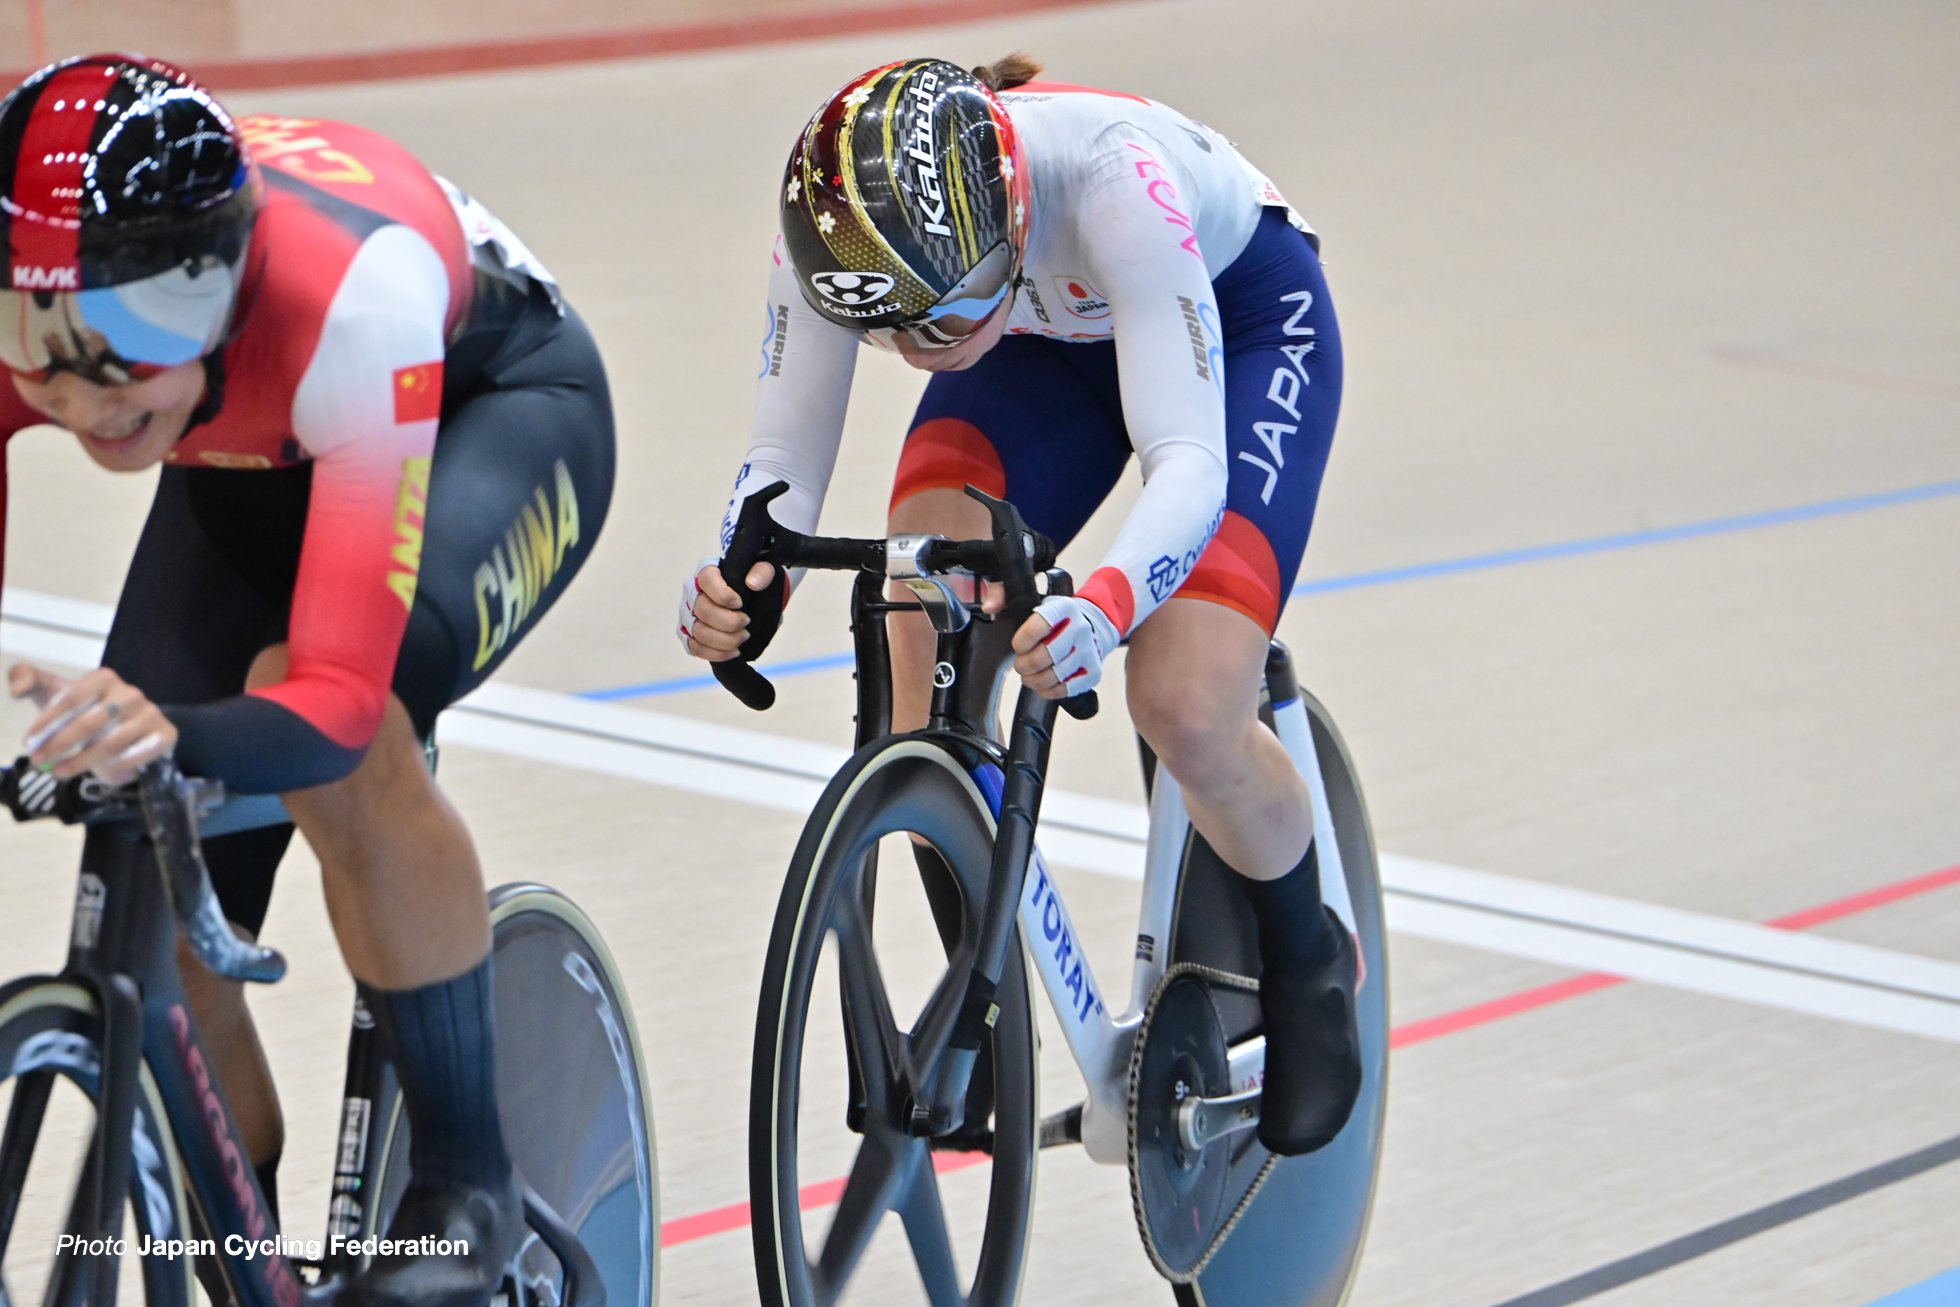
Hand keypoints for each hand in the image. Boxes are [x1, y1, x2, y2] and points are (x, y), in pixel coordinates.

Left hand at [9, 663, 176, 783]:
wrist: (127, 736)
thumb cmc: (84, 712)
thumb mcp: (53, 692)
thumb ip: (26, 677)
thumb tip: (17, 690)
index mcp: (103, 678)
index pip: (72, 698)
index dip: (47, 722)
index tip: (28, 742)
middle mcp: (130, 693)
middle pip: (90, 722)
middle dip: (60, 744)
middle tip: (38, 762)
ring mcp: (151, 714)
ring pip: (112, 743)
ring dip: (81, 761)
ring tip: (59, 772)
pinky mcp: (166, 734)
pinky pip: (139, 754)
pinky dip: (118, 766)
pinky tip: (102, 773)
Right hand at [678, 559, 777, 661]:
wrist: (751, 597)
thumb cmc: (753, 581)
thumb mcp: (764, 569)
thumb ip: (763, 571)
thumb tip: (752, 583)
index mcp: (707, 571)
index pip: (706, 580)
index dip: (722, 594)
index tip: (740, 604)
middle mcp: (692, 592)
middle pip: (703, 611)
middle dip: (729, 622)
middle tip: (747, 623)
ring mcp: (688, 614)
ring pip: (699, 632)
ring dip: (725, 640)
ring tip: (744, 637)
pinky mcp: (689, 633)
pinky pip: (695, 648)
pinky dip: (715, 654)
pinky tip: (734, 652)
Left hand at [1011, 595, 1120, 698]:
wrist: (1091, 626)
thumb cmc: (1052, 617)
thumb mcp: (1028, 598)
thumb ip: (1002, 596)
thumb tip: (988, 607)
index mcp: (1062, 608)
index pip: (1036, 628)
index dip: (1020, 642)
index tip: (1018, 645)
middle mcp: (1079, 628)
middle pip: (1044, 656)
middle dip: (1024, 665)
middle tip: (1020, 664)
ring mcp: (1088, 651)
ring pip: (1053, 676)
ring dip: (1033, 680)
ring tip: (1029, 676)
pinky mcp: (1093, 671)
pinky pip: (1065, 689)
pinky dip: (1048, 691)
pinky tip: (1043, 684)